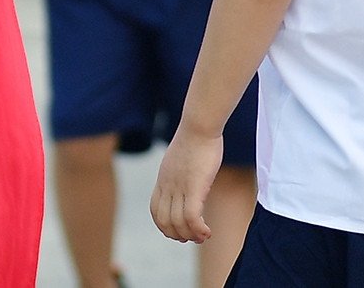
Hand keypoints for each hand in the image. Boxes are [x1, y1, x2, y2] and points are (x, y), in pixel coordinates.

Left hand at [150, 124, 223, 243]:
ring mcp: (179, 187)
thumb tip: (189, 177)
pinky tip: (208, 232)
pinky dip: (199, 229)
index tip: (180, 230)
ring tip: (203, 236)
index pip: (155, 210)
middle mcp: (167, 185)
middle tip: (194, 237)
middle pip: (164, 221)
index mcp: (163, 179)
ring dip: (190, 235)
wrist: (199, 126)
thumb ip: (181, 172)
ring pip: (177, 222)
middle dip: (177, 234)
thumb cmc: (196, 139)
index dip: (165, 225)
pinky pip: (191, 217)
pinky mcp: (194, 187)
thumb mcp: (182, 159)